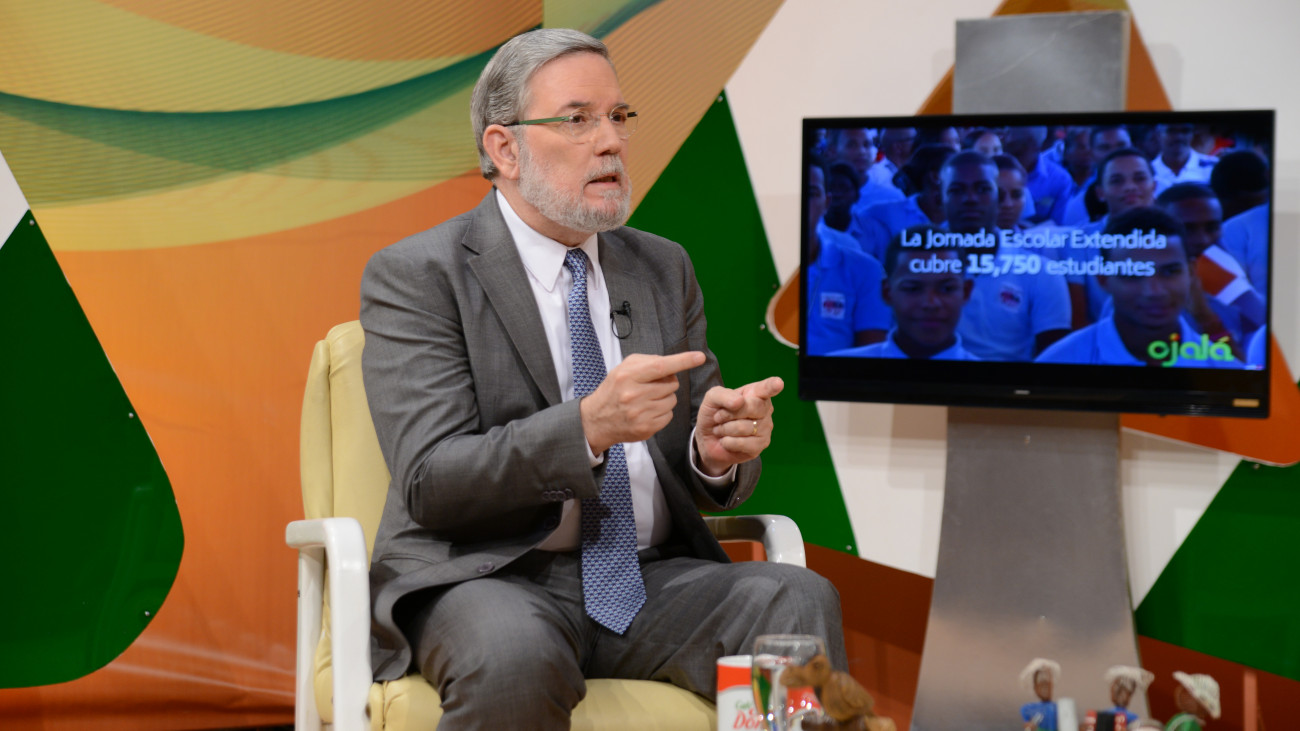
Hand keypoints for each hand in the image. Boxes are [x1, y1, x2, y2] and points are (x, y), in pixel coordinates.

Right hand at [580, 351, 704, 454]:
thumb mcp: (624, 368)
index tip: (699, 357)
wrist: (597, 419)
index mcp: (628, 376)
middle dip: (667, 383)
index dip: (682, 361)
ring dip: (665, 398)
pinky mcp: (646, 428)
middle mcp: (634, 394)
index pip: (660, 366)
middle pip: (671, 384)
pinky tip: (647, 412)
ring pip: (672, 400)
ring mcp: (640, 413)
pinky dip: (662, 412)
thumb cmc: (614, 390)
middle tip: (651, 387)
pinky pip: (669, 415)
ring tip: (647, 400)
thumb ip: (648, 362)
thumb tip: (672, 365)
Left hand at [694, 376, 783, 475]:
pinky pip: (742, 443)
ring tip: (722, 429)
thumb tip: (740, 402)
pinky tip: (726, 440)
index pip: (766, 388)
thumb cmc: (714, 414)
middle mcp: (765, 409)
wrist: (708, 439)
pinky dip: (727, 442)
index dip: (772, 386)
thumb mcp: (712, 398)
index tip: (778, 383)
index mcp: (756, 392)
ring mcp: (765, 428)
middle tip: (719, 417)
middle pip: (752, 407)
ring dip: (724, 429)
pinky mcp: (760, 445)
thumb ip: (723, 395)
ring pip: (743, 427)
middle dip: (728, 413)